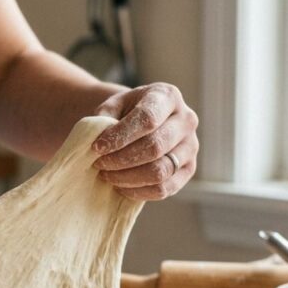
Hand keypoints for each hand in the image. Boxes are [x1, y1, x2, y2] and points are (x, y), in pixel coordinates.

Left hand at [91, 83, 198, 200]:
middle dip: (121, 159)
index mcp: (168, 96)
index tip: (96, 147)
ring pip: (160, 170)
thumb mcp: (113, 107)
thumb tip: (100, 142)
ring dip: (128, 177)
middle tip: (99, 164)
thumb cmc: (125, 113)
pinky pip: (165, 188)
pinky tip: (120, 186)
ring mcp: (191, 146)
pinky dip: (138, 191)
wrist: (144, 122)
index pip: (147, 119)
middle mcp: (186, 120)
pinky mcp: (189, 169)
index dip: (120, 136)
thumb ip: (104, 120)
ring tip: (107, 175)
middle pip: (155, 146)